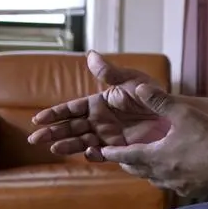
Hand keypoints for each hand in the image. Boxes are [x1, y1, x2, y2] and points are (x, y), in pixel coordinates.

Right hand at [27, 51, 170, 156]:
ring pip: (82, 142)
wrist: (172, 112)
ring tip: (53, 149)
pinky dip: (94, 154)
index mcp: (98, 103)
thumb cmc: (151, 93)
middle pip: (71, 128)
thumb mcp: (130, 80)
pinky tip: (88, 152)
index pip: (71, 109)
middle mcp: (99, 121)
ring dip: (67, 146)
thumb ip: (109, 72)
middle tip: (35, 139)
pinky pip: (104, 154)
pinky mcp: (120, 149)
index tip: (38, 120)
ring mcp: (108, 136)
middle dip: (53, 133)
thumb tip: (90, 54)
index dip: (54, 114)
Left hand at [98, 85, 207, 197]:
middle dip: (128, 164)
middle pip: (137, 170)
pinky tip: (176, 174)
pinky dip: (168, 179)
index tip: (102, 152)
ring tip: (147, 166)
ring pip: (154, 179)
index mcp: (155, 155)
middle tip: (122, 159)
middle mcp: (161, 173)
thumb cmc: (207, 139)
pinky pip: (173, 186)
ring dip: (147, 172)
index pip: (126, 155)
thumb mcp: (183, 114)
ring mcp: (176, 185)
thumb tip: (137, 88)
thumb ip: (159, 102)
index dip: (113, 153)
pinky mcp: (190, 191)